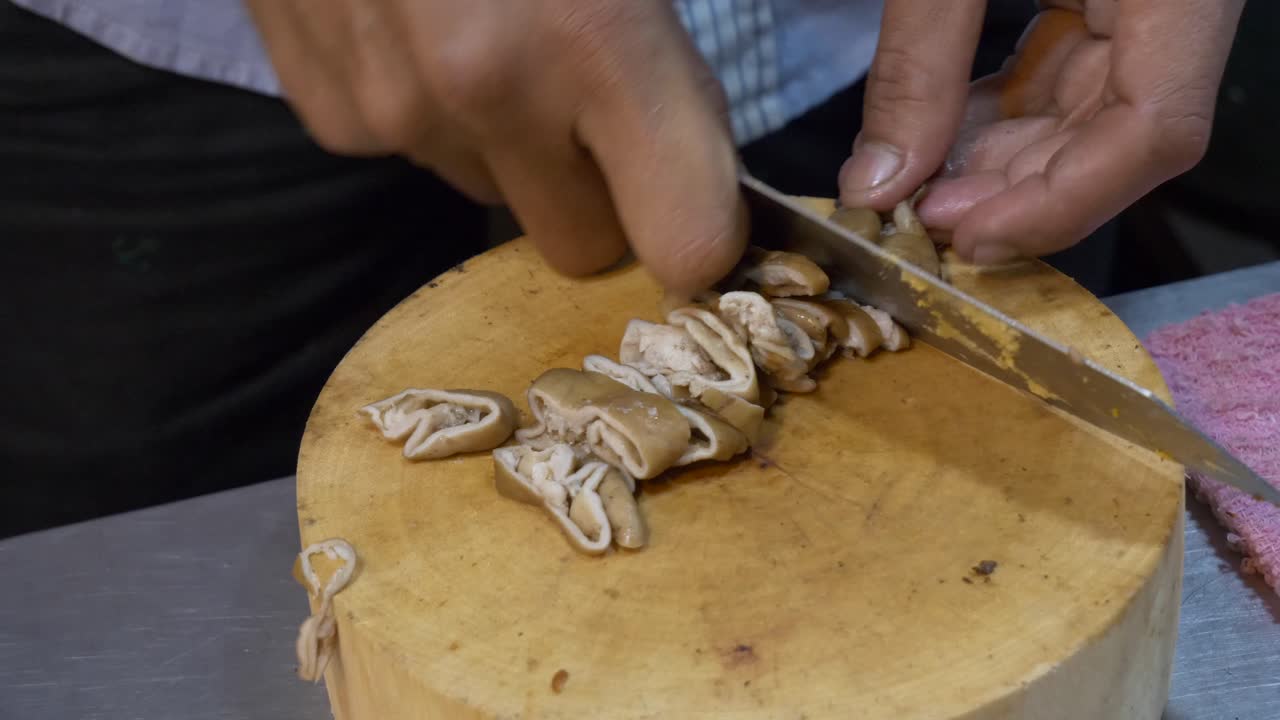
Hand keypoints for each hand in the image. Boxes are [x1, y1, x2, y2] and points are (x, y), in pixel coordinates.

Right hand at [244, 0, 746, 292]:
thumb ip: (667, 60)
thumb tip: (694, 166)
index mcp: (592, 41)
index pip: (685, 243)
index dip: (701, 231)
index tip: (701, 200)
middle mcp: (485, 96)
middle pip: (582, 247)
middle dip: (601, 195)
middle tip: (594, 104)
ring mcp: (392, 111)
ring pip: (491, 195)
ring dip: (509, 145)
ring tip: (489, 29)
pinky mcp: (326, 110)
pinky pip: (413, 154)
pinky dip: (430, 110)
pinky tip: (416, 23)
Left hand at [838, 1, 1243, 263]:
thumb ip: (919, 58)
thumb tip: (876, 184)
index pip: (1154, 131)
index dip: (1058, 205)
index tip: (965, 238)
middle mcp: (1180, 6)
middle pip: (1117, 139)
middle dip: (1013, 195)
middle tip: (921, 222)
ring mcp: (1148, 5)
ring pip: (1088, 116)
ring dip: (998, 165)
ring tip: (918, 189)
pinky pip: (1065, 74)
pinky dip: (999, 117)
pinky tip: (938, 139)